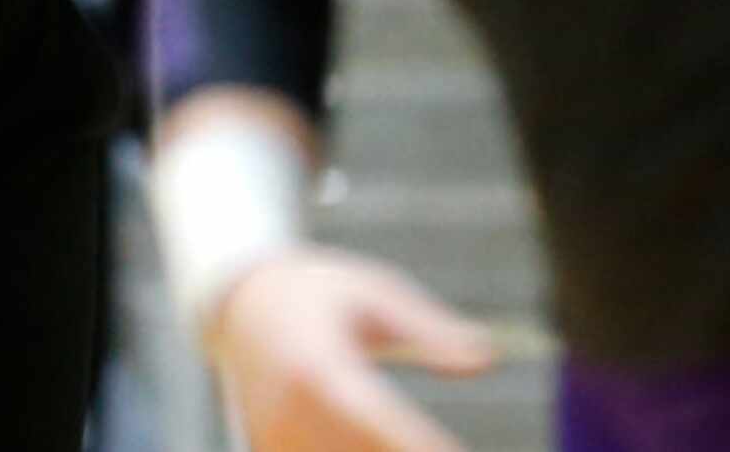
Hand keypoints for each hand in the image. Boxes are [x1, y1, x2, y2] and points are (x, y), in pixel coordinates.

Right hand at [218, 247, 493, 451]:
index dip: (416, 443)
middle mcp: (289, 412)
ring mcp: (275, 441)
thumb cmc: (319, 293)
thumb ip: (430, 329)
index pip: (375, 420)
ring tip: (419, 440)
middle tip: (447, 448)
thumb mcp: (375, 293)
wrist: (242, 303)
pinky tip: (380, 442)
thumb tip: (487, 358)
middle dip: (406, 451)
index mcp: (316, 366)